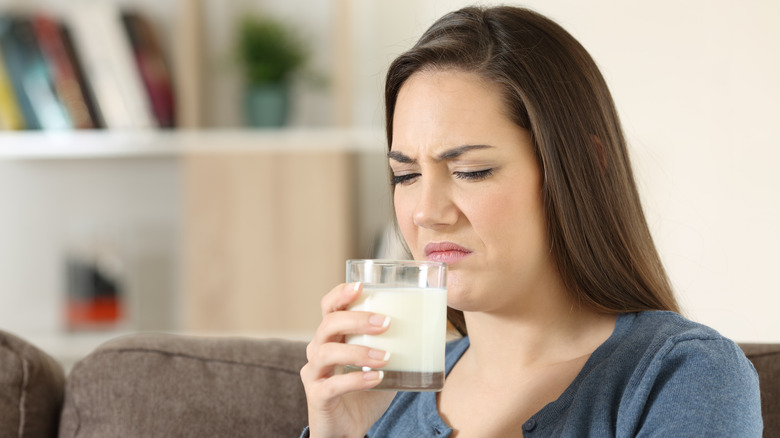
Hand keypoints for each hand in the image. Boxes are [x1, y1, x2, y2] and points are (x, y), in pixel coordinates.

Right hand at [300, 283, 396, 437]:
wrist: (349, 428)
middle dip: (357, 319)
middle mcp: (318, 350)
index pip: (329, 307)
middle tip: (386, 322)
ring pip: (327, 352)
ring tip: (385, 356)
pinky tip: (377, 378)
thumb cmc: (365, 392)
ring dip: (359, 351)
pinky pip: (333, 385)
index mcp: (332, 336)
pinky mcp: (317, 396)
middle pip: (328, 323)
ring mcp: (314, 373)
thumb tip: (432, 328)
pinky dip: (356, 380)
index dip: (340, 293)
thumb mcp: (382, 364)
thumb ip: (396, 346)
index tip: (361, 286)